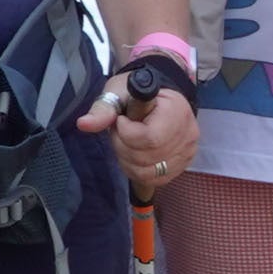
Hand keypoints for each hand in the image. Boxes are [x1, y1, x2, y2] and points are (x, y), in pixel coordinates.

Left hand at [74, 78, 197, 195]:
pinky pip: (155, 179)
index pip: (149, 138)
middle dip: (123, 147)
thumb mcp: (116, 94)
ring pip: (149, 172)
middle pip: (147, 158)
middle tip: (121, 131)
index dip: (126, 133)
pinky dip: (138, 170)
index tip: (122, 119)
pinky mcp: (183, 165)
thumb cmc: (134, 94)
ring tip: (127, 142)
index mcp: (176, 110)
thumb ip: (102, 111)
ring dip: (128, 160)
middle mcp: (188, 133)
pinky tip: (133, 154)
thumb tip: (83, 124)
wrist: (153, 98)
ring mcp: (188, 151)